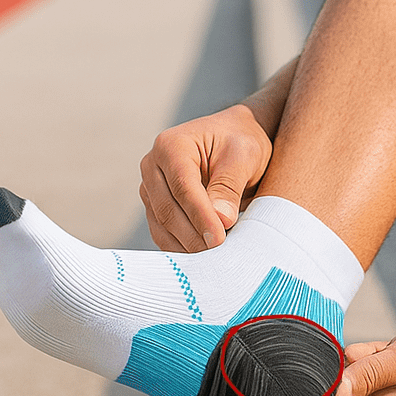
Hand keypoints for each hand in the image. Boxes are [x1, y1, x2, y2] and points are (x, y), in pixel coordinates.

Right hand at [139, 103, 272, 251]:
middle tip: (220, 254)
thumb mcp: (244, 155)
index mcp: (171, 146)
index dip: (199, 216)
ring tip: (216, 257)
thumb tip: (221, 220)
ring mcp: (151, 188)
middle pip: (167, 209)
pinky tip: (205, 256)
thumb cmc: (241, 141)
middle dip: (193, 236)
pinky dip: (182, 246)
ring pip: (161, 226)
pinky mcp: (155, 206)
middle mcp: (152, 166)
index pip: (182, 187)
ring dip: (187, 245)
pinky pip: (163, 233)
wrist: (236, 138)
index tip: (218, 238)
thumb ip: (230, 185)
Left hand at [306, 318, 395, 395]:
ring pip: (338, 386)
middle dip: (318, 384)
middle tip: (333, 356)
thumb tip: (333, 393)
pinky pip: (355, 371)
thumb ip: (368, 374)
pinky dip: (359, 356)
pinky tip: (383, 347)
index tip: (287, 389)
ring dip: (343, 364)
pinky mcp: (381, 387)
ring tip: (373, 350)